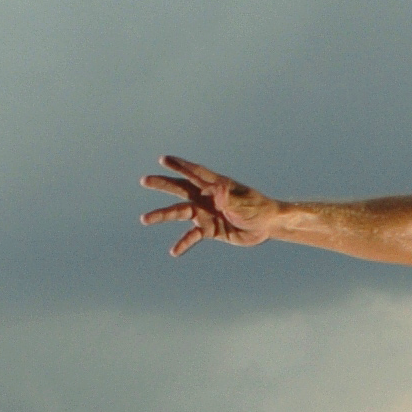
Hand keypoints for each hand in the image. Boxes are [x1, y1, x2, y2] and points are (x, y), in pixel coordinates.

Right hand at [139, 157, 279, 256]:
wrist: (266, 226)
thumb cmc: (258, 208)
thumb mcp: (245, 203)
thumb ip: (231, 199)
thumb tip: (220, 192)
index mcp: (216, 185)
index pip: (195, 173)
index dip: (181, 166)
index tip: (164, 159)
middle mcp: (207, 197)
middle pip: (181, 188)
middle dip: (163, 184)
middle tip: (145, 180)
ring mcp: (206, 213)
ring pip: (180, 212)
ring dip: (163, 215)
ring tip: (145, 219)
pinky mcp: (209, 229)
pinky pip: (193, 236)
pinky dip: (184, 243)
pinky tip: (174, 251)